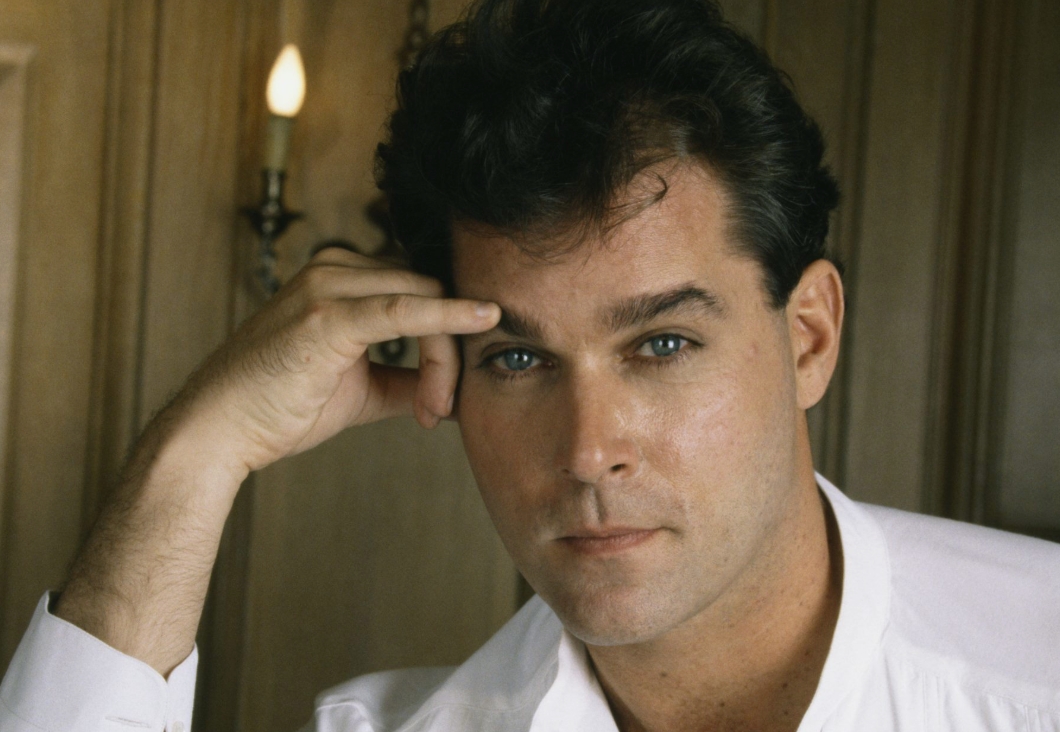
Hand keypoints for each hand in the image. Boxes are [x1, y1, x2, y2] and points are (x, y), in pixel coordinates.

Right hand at [179, 246, 500, 476]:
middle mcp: (334, 269)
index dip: (447, 339)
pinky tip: (482, 322)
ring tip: (432, 410)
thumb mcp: (361, 389)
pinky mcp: (328, 313)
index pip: (419, 291)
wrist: (218, 430)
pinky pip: (405, 308)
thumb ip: (408, 379)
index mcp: (341, 277)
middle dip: (449, 353)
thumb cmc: (281, 407)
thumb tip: (459, 390)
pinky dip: (449, 317)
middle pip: (429, 291)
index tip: (446, 397)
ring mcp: (328, 285)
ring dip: (444, 358)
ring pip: (426, 298)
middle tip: (442, 409)